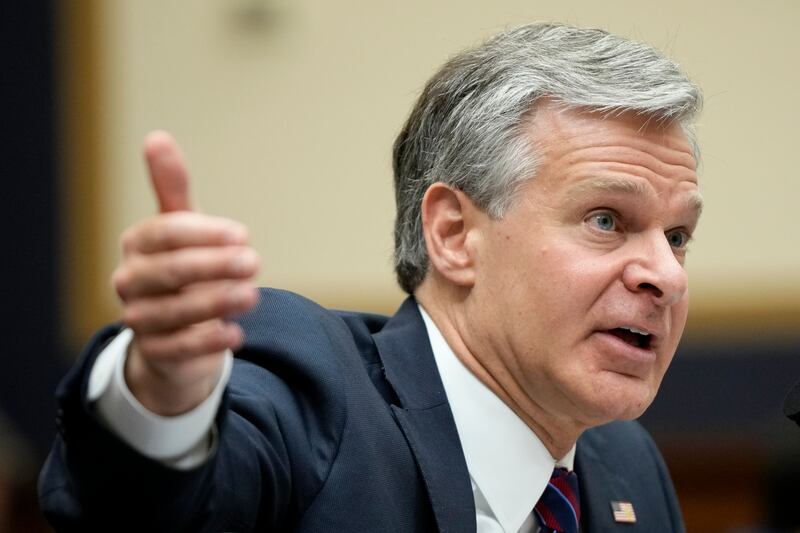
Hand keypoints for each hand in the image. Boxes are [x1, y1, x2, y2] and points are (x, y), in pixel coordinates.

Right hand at [111, 131, 259, 414]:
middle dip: (214, 266)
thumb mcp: (183, 227)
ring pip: (174, 312)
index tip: (242, 235)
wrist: (173, 330)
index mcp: (138, 244)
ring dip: (216, 302)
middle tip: (254, 262)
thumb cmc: (182, 269)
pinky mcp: (156, 353)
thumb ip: (173, 187)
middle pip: (169, 271)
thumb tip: (156, 136)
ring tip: (253, 296)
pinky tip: (236, 334)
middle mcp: (130, 281)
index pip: (164, 233)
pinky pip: (178, 349)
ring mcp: (140, 319)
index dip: (203, 233)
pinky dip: (208, 342)